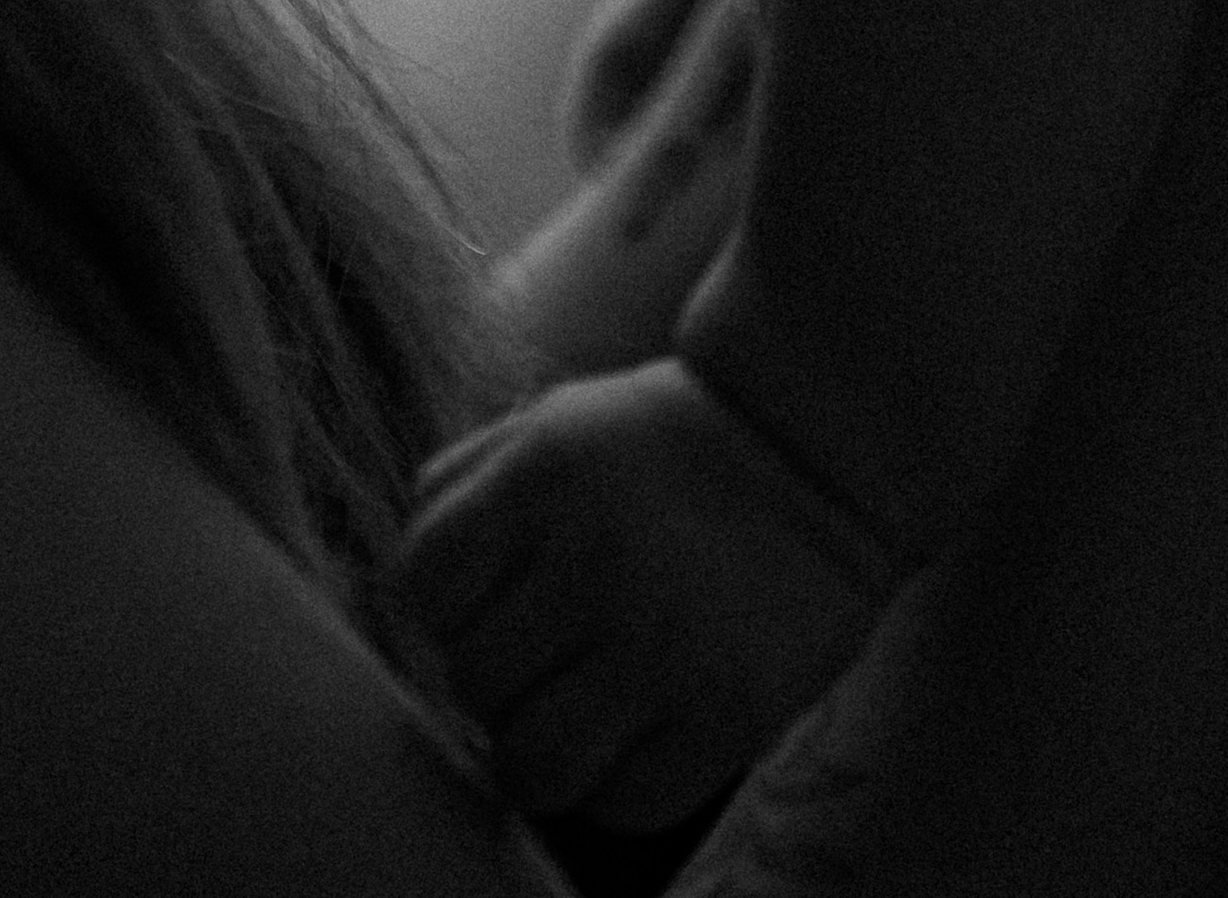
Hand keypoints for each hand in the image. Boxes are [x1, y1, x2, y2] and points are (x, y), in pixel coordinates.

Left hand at [394, 359, 886, 837]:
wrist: (817, 448)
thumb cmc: (660, 444)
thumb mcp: (552, 422)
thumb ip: (463, 486)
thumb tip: (410, 591)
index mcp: (540, 477)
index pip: (420, 590)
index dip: (440, 611)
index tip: (482, 605)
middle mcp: (594, 561)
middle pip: (472, 683)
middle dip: (493, 678)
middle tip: (542, 655)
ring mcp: (663, 646)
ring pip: (531, 765)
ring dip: (536, 751)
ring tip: (571, 713)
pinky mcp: (729, 713)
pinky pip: (622, 804)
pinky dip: (610, 788)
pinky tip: (632, 736)